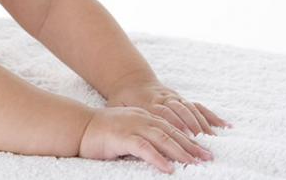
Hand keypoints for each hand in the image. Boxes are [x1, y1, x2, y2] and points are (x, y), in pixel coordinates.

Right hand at [79, 107, 213, 174]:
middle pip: (171, 131)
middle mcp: (140, 118)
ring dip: (180, 151)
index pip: (171, 127)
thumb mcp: (126, 130)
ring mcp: (131, 126)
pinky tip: (169, 168)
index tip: (203, 149)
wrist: (78, 126)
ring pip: (162, 138)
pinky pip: (144, 148)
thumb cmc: (100, 132)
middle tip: (207, 157)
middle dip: (191, 145)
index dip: (188, 138)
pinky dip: (158, 158)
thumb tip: (161, 151)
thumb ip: (142, 136)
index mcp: (142, 116)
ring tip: (194, 163)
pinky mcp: (121, 137)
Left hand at [106, 80, 231, 136]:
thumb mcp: (116, 105)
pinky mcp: (182, 98)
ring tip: (212, 141)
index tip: (182, 140)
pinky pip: (198, 106)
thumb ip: (122, 116)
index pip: (163, 115)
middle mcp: (164, 99)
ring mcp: (175, 98)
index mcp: (147, 102)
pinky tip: (226, 126)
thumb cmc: (121, 98)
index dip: (173, 127)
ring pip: (191, 110)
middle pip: (181, 114)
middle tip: (201, 146)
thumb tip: (124, 130)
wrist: (129, 79)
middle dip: (192, 130)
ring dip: (203, 125)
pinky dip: (212, 116)